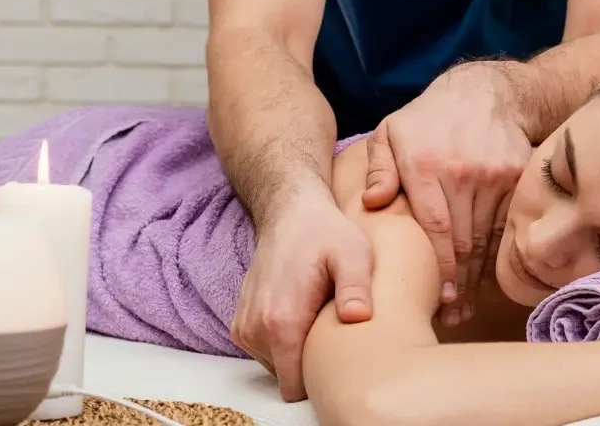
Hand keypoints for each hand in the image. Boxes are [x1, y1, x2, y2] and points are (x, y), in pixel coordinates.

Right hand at [231, 189, 372, 401]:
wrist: (290, 211)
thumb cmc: (326, 232)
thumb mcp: (353, 253)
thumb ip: (356, 287)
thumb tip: (357, 318)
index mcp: (282, 322)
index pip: (296, 388)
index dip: (321, 382)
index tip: (341, 364)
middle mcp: (256, 330)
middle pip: (288, 380)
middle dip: (311, 366)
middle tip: (335, 334)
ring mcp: (244, 328)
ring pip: (278, 368)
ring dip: (298, 352)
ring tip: (319, 319)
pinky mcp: (241, 326)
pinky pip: (267, 354)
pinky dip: (284, 343)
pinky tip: (304, 316)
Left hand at [361, 62, 531, 325]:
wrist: (483, 92)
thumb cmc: (427, 120)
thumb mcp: (390, 132)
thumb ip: (377, 168)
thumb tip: (372, 203)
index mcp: (426, 164)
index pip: (435, 227)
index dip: (439, 267)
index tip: (440, 299)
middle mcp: (463, 170)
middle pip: (465, 240)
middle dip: (458, 283)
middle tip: (451, 314)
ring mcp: (496, 173)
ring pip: (489, 237)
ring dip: (479, 275)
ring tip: (466, 304)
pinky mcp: (520, 175)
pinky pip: (509, 224)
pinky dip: (499, 253)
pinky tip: (488, 275)